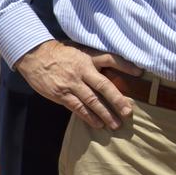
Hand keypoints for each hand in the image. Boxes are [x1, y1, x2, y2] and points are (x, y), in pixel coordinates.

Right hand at [14, 40, 141, 129]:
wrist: (35, 56)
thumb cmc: (62, 53)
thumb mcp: (81, 50)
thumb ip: (96, 59)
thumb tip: (114, 68)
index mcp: (89, 58)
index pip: (111, 59)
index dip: (126, 66)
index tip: (140, 73)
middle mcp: (82, 71)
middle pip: (103, 86)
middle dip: (117, 99)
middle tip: (128, 112)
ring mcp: (71, 84)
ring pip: (91, 101)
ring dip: (104, 114)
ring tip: (115, 124)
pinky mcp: (60, 95)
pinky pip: (77, 108)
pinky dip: (88, 117)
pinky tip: (97, 124)